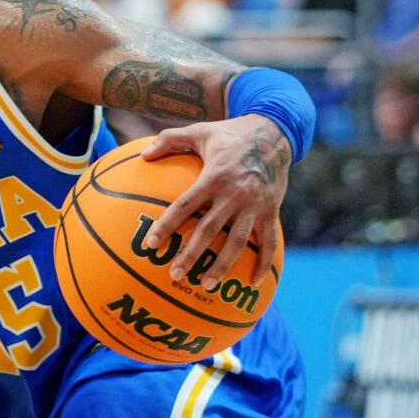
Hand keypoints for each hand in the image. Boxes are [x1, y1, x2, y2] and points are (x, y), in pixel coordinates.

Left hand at [138, 114, 287, 284]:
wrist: (275, 132)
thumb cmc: (231, 134)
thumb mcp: (200, 131)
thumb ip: (169, 140)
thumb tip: (143, 155)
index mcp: (213, 177)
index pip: (185, 205)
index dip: (167, 225)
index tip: (151, 244)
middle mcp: (233, 194)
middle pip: (209, 230)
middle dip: (191, 254)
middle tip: (174, 275)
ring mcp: (254, 205)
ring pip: (238, 242)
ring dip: (223, 266)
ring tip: (207, 286)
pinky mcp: (271, 211)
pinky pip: (268, 241)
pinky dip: (264, 263)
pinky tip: (254, 283)